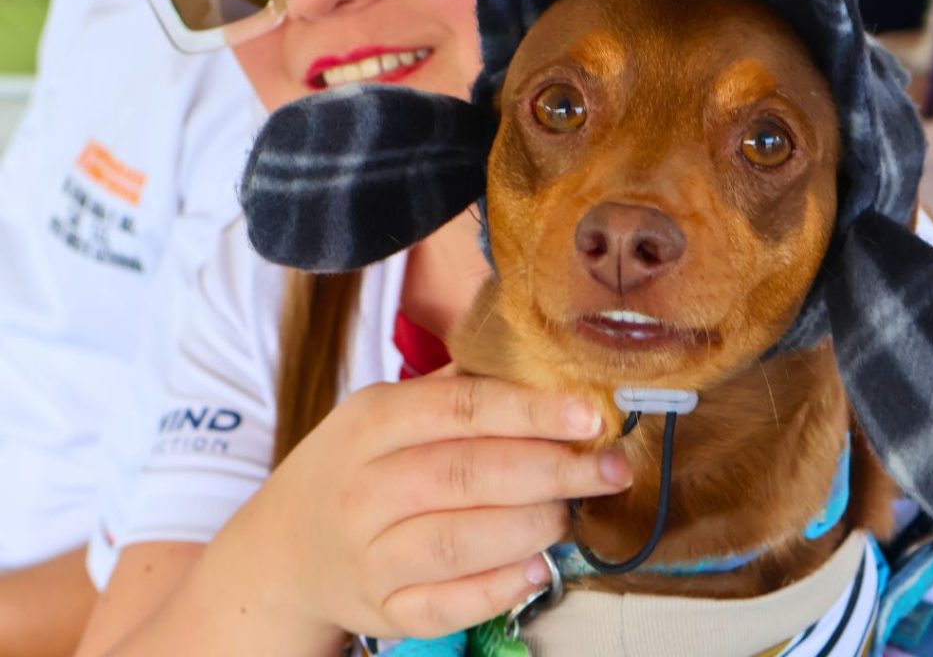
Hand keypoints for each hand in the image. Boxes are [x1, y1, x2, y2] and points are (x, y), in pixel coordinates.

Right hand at [224, 377, 631, 641]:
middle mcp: (367, 487)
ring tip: (572, 514)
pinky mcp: (381, 610)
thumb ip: (455, 389)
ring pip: (460, 542)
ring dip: (531, 528)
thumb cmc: (353, 465)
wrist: (283, 547)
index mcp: (373, 421)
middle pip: (469, 475)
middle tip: (608, 468)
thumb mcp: (383, 409)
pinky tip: (538, 567)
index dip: (531, 411)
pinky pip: (446, 606)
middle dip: (552, 470)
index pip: (462, 409)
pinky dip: (499, 589)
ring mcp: (370, 554)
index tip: (589, 414)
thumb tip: (541, 363)